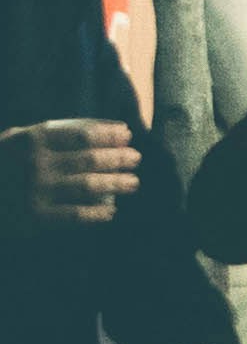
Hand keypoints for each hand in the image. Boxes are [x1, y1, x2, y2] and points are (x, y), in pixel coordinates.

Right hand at [7, 119, 138, 236]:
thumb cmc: (3, 162)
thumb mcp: (18, 138)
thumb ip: (53, 131)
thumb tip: (104, 127)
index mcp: (34, 139)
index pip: (83, 134)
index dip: (110, 134)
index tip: (128, 135)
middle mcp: (38, 164)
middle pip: (91, 160)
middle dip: (120, 159)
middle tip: (136, 159)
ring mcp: (37, 191)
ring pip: (89, 186)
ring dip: (117, 184)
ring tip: (133, 182)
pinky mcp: (36, 217)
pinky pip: (76, 215)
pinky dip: (98, 213)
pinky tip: (111, 211)